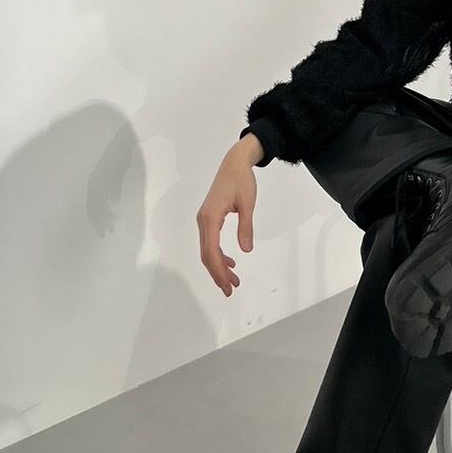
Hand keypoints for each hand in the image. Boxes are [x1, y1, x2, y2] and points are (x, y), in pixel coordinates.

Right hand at [197, 139, 257, 296]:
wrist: (234, 163)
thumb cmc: (241, 180)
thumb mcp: (247, 203)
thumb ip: (246, 226)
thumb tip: (246, 250)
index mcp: (211, 217)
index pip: (211, 251)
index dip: (218, 270)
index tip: (228, 285)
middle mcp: (204, 221)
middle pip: (207, 254)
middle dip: (218, 273)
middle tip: (231, 289)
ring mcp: (205, 220)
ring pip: (208, 250)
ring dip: (219, 266)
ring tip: (233, 280)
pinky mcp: (209, 218)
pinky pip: (211, 242)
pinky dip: (219, 255)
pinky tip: (231, 262)